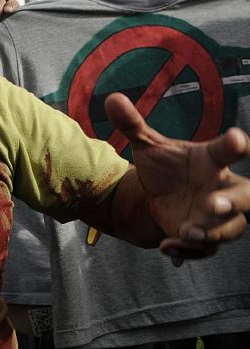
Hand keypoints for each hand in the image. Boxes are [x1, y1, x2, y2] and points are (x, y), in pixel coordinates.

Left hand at [105, 93, 249, 257]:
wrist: (158, 196)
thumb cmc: (164, 166)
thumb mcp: (147, 146)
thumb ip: (132, 124)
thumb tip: (112, 98)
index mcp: (211, 159)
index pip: (228, 150)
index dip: (235, 144)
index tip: (237, 139)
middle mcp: (222, 187)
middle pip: (246, 195)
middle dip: (235, 201)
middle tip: (213, 204)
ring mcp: (217, 216)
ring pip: (231, 228)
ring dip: (212, 232)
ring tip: (188, 232)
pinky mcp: (205, 237)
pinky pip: (206, 249)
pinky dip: (188, 250)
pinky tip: (167, 246)